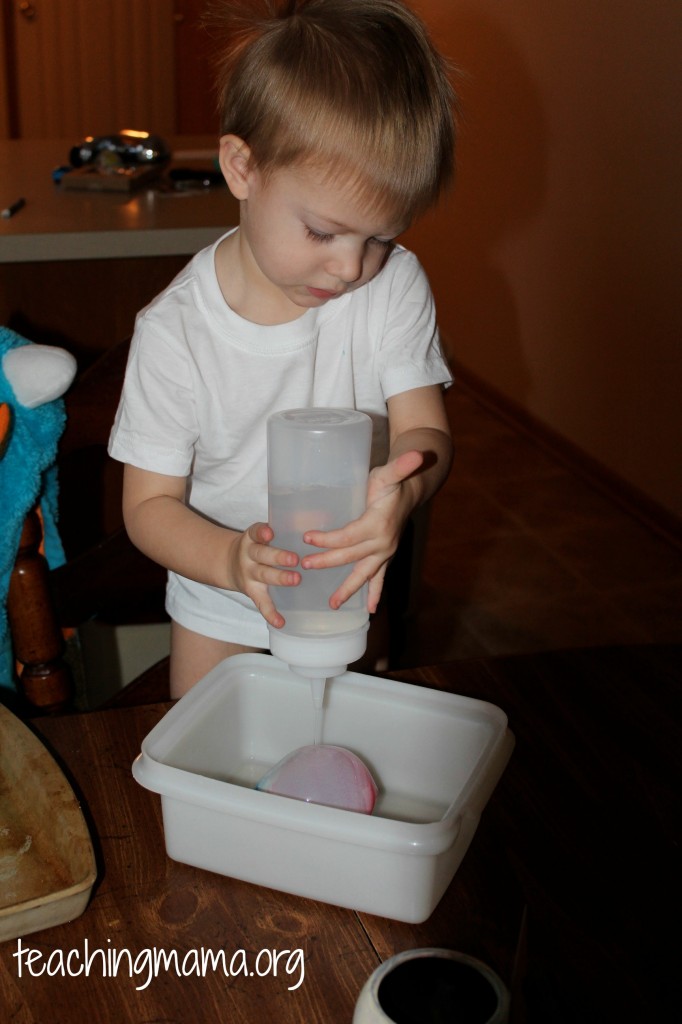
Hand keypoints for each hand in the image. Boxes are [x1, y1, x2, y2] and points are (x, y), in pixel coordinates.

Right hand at [228, 522, 299, 627]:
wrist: (228, 564)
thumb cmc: (259, 546)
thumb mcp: (262, 535)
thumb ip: (286, 529)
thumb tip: (325, 515)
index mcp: (253, 538)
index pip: (255, 532)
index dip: (261, 533)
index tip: (270, 533)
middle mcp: (248, 555)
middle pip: (262, 555)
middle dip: (278, 557)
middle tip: (295, 559)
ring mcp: (249, 575)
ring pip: (264, 575)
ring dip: (279, 578)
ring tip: (295, 580)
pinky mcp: (252, 592)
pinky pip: (261, 603)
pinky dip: (270, 613)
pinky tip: (281, 622)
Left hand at [300, 450, 423, 612]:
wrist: (411, 492)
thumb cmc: (393, 482)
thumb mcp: (391, 472)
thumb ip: (400, 466)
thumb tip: (415, 454)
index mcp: (378, 524)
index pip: (348, 536)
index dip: (328, 539)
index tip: (307, 538)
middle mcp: (383, 543)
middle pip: (350, 557)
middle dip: (327, 562)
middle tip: (305, 566)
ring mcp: (385, 552)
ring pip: (364, 574)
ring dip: (349, 589)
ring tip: (333, 604)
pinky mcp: (385, 556)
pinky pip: (379, 578)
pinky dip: (375, 593)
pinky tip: (370, 610)